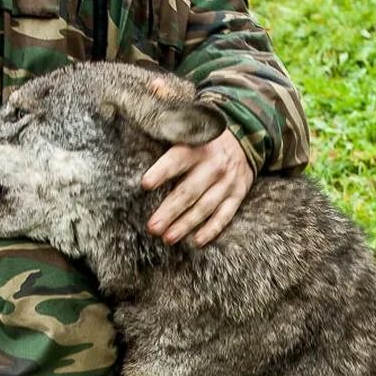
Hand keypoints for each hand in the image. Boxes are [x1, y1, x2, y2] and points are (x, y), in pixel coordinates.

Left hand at [141, 129, 253, 246]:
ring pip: (205, 207)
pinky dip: (211, 229)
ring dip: (185, 225)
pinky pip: (225, 215)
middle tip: (152, 227)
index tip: (145, 184)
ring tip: (167, 238)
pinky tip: (196, 241)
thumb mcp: (188, 133)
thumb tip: (130, 144)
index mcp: (196, 147)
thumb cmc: (202, 141)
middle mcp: (213, 165)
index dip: (161, 172)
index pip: (176, 160)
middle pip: (188, 191)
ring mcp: (227, 181)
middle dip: (169, 211)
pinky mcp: (238, 194)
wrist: (246, 139)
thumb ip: (165, 141)